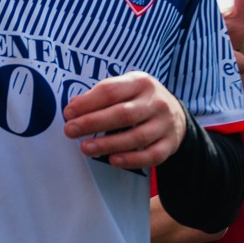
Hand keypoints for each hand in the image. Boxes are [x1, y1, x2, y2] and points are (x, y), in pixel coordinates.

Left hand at [61, 72, 187, 170]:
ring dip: (108, 144)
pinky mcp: (170, 144)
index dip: (87, 103)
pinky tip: (113, 160)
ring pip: (137, 137)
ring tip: (85, 148)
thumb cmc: (140, 100)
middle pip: (122, 114)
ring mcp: (165, 124)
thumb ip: (101, 95)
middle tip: (70, 131)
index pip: (111, 91)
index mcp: (140, 82)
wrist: (175, 113)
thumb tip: (73, 106)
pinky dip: (132, 159)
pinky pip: (152, 155)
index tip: (68, 113)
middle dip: (93, 123)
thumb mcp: (125, 87)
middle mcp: (155, 101)